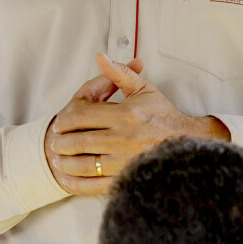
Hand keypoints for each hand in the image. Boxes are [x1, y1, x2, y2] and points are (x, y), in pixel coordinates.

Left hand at [44, 55, 228, 194]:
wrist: (187, 142)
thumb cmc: (162, 114)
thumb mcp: (143, 89)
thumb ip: (119, 73)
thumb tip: (99, 57)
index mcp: (126, 115)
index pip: (82, 116)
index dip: (65, 120)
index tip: (59, 123)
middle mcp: (125, 139)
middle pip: (79, 141)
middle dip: (61, 142)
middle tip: (54, 142)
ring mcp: (125, 162)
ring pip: (84, 165)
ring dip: (65, 162)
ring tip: (58, 158)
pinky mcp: (127, 179)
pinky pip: (95, 186)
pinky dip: (76, 183)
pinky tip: (66, 178)